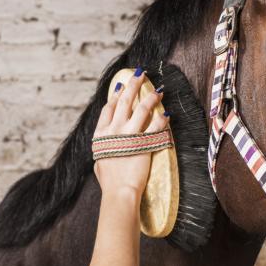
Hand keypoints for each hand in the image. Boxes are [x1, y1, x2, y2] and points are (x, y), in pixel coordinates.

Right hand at [92, 69, 169, 199]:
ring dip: (150, 97)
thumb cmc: (109, 182)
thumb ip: (103, 150)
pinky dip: (162, 118)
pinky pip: (156, 126)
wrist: (119, 191)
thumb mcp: (99, 162)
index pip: (108, 109)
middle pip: (124, 101)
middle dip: (133, 85)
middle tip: (139, 74)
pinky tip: (166, 113)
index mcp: (101, 134)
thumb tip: (104, 149)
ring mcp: (130, 135)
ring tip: (158, 90)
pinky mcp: (145, 142)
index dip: (115, 96)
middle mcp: (114, 130)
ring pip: (141, 108)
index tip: (120, 86)